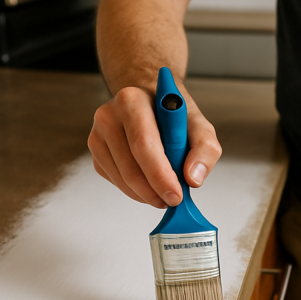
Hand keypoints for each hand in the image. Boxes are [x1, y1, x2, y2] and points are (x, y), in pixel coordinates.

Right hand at [87, 84, 221, 207]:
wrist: (148, 100)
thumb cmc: (171, 113)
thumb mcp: (198, 124)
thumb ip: (204, 148)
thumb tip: (193, 178)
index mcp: (132, 101)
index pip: (143, 144)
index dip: (160, 175)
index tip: (176, 195)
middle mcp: (108, 116)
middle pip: (130, 167)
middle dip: (154, 191)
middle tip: (172, 200)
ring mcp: (97, 135)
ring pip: (121, 178)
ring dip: (145, 194)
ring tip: (164, 192)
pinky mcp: (96, 152)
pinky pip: (114, 180)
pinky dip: (134, 190)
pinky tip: (149, 183)